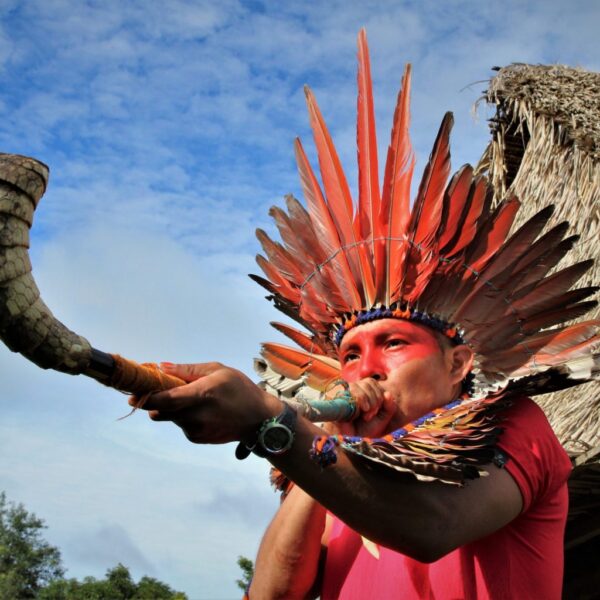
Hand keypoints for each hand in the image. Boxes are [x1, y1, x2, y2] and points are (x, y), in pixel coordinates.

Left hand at [130, 362, 280, 443]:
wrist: (259, 419)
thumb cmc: (239, 389)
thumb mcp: (217, 370)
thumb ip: (187, 371)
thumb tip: (160, 367)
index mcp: (202, 395)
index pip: (166, 399)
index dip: (146, 396)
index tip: (132, 392)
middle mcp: (196, 416)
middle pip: (160, 410)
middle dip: (153, 400)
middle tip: (151, 389)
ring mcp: (196, 430)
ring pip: (170, 416)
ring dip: (172, 407)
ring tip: (193, 398)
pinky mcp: (197, 438)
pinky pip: (180, 424)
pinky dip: (184, 416)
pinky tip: (202, 410)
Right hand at [327, 378, 395, 437]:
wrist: (351, 439)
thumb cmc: (365, 428)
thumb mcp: (383, 418)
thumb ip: (390, 406)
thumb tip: (388, 394)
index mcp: (363, 390)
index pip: (371, 382)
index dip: (378, 394)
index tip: (377, 410)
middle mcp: (352, 389)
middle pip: (367, 383)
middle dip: (374, 400)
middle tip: (371, 415)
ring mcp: (343, 393)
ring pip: (356, 386)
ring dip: (366, 400)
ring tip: (365, 415)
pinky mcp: (335, 399)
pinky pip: (347, 393)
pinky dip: (357, 402)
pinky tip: (359, 413)